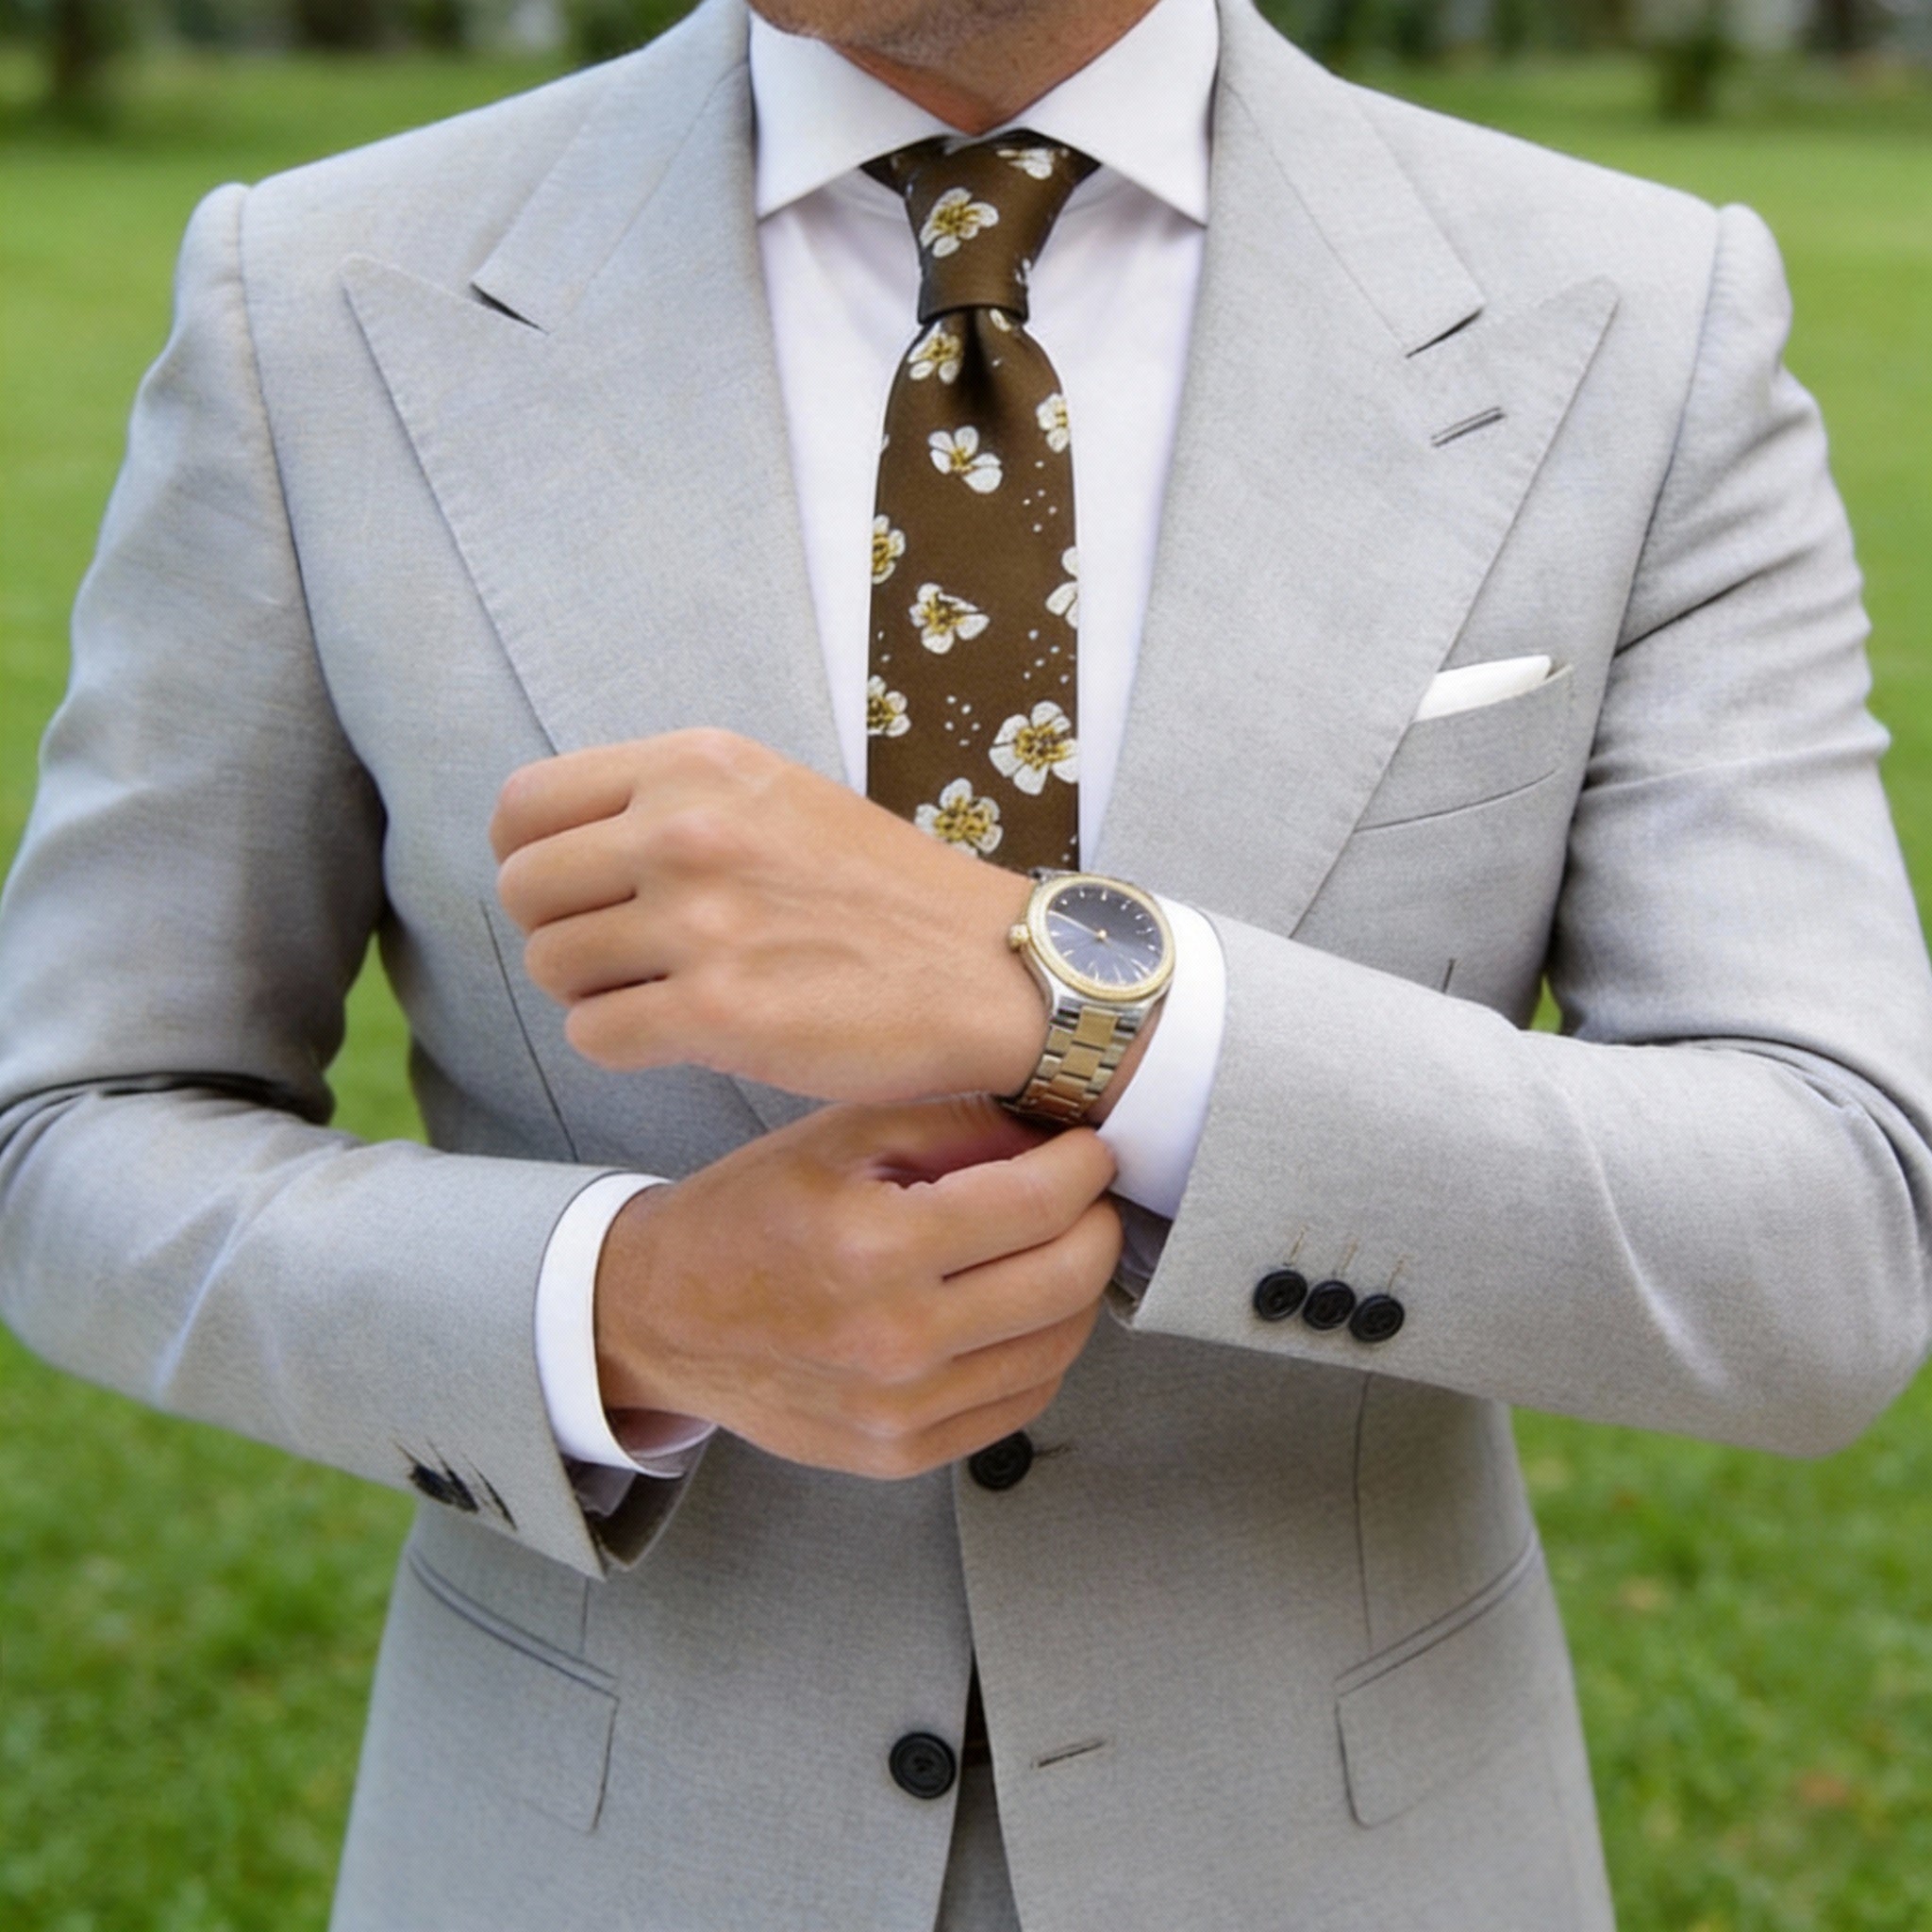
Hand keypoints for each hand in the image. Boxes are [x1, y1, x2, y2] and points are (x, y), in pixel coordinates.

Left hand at [490, 729, 1044, 1103]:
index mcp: (696, 766)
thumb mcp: (775, 796)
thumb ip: (670, 803)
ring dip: (595, 992)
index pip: (523, 807)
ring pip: (551, 968)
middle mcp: (687, 832)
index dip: (532, 859)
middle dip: (561, 931)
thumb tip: (553, 847)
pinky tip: (687, 1035)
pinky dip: (625, 1046)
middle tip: (628, 955)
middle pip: (522, 892)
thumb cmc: (883, 892)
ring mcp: (700, 923)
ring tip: (669, 992)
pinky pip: (594, 1036)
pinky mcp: (717, 1014)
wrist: (988, 969)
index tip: (576, 892)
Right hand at [593, 1094, 1121, 1477]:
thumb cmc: (750, 1212)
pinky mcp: (901, 1453)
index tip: (1088, 1147)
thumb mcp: (841, 1136)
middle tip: (1089, 1194)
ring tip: (1059, 1244)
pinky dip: (1041, 1349)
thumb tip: (1055, 1131)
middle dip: (1099, 1223)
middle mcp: (893, 1339)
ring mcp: (900, 1410)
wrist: (663, 1317)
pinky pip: (1021, 1403)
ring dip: (1078, 1288)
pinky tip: (1022, 1306)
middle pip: (1066, 1281)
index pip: (1037, 1205)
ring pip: (1056, 1347)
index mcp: (874, 1245)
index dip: (1085, 1167)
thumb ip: (956, 1126)